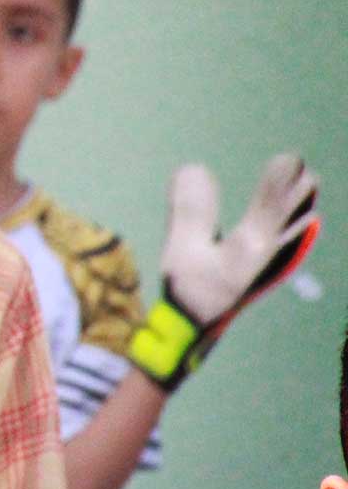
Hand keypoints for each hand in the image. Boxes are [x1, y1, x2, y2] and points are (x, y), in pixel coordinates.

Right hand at [134, 155, 320, 389]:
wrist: (196, 330)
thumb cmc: (188, 293)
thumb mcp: (179, 252)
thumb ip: (189, 210)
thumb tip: (195, 167)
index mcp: (250, 249)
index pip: (272, 206)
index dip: (281, 180)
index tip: (287, 158)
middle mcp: (271, 255)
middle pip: (294, 214)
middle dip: (297, 188)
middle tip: (299, 165)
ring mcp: (275, 264)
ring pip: (299, 226)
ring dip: (301, 202)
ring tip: (308, 181)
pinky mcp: (270, 269)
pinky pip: (294, 237)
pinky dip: (298, 220)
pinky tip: (303, 216)